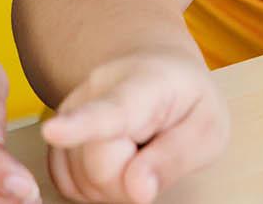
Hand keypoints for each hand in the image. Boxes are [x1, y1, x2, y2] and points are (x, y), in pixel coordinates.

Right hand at [41, 50, 227, 203]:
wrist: (159, 72)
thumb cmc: (187, 101)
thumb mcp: (208, 127)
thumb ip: (176, 157)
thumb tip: (138, 191)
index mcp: (142, 85)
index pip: (108, 110)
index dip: (79, 125)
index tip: (54, 131)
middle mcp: (94, 93)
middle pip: (99, 170)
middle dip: (131, 180)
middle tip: (154, 153)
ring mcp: (68, 115)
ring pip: (82, 182)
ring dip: (115, 183)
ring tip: (137, 150)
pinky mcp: (55, 140)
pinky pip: (68, 186)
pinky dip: (96, 186)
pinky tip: (116, 160)